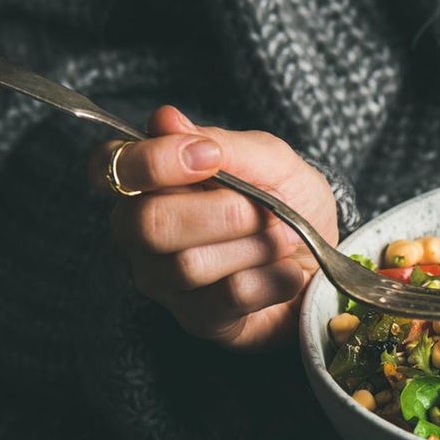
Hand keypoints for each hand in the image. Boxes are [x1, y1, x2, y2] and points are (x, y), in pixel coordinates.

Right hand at [90, 106, 338, 348]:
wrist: (328, 258)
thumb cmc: (290, 203)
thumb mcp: (271, 161)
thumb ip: (222, 144)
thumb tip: (164, 119)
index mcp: (149, 182)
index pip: (111, 166)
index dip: (152, 162)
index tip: (210, 158)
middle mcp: (141, 233)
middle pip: (148, 224)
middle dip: (223, 212)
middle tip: (269, 209)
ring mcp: (164, 282)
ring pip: (190, 265)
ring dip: (257, 246)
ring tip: (284, 239)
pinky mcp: (199, 320)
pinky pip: (228, 298)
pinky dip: (273, 279)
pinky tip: (288, 273)